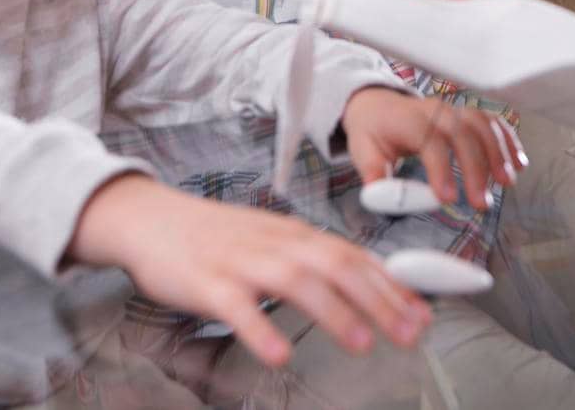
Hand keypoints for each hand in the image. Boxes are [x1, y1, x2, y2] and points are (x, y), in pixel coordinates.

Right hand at [67, 174, 431, 368]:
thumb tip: (365, 282)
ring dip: (333, 312)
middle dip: (378, 300)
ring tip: (362, 343)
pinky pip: (236, 307)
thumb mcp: (270, 238)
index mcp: (292, 235)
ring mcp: (240, 262)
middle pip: (335, 266)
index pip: (352, 256)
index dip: (391, 284)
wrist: (151, 219)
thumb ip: (312, 258)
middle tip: (410, 333)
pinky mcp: (207, 282)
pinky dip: (260, 329)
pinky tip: (279, 354)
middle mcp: (273, 243)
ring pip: (295, 281)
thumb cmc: (214, 236)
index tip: (423, 313)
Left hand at [341, 87, 525, 209]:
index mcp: (408, 120)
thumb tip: (381, 199)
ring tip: (507, 182)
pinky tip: (518, 163)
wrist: (377, 105)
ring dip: (498, 153)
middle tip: (481, 203)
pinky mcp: (466, 115)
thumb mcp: (364, 152)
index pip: (430, 142)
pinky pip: (492, 122)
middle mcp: (434, 111)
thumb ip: (374, 176)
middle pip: (462, 133)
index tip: (448, 199)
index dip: (441, 170)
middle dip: (477, 168)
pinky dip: (508, 140)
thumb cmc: (374, 131)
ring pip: (482, 125)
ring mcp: (453, 110)